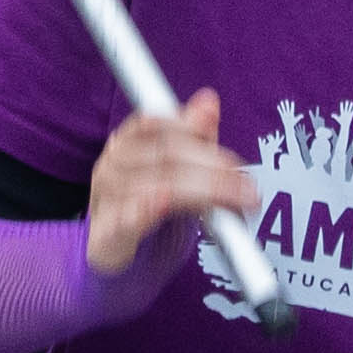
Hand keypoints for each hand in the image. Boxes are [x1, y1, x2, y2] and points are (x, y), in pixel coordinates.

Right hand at [85, 86, 260, 279]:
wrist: (122, 252)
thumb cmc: (152, 203)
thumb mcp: (178, 168)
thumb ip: (195, 137)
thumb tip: (208, 101)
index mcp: (127, 141)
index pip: (157, 124)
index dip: (195, 133)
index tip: (231, 157)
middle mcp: (112, 166)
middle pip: (164, 157)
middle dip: (212, 170)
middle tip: (247, 188)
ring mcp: (106, 201)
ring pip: (155, 187)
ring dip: (201, 194)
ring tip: (232, 205)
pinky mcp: (105, 237)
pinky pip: (123, 221)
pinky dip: (143, 210)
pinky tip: (161, 203)